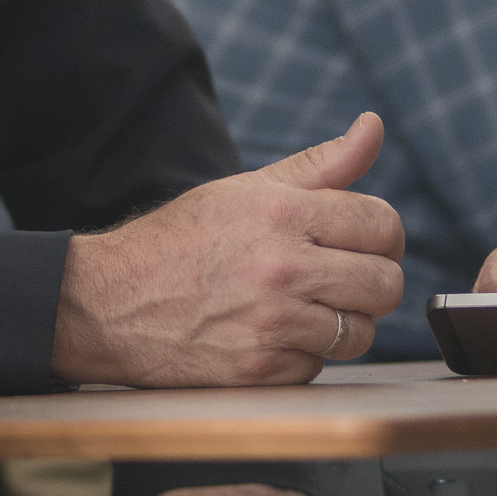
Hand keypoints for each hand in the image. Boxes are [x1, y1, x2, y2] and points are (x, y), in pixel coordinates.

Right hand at [53, 113, 402, 386]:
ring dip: (340, 325)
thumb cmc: (185, 239)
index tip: (364, 245)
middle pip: (385, 285)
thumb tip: (374, 125)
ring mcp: (271, 323)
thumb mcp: (249, 189)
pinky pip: (318, 367)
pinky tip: (269, 335)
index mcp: (285, 213)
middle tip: (341, 281)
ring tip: (303, 309)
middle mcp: (283, 267)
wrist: (111, 301)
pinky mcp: (258, 370)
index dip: (382, 236)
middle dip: (371, 283)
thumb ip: (322, 164)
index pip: (384, 226)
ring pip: (359, 333)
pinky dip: (300, 356)